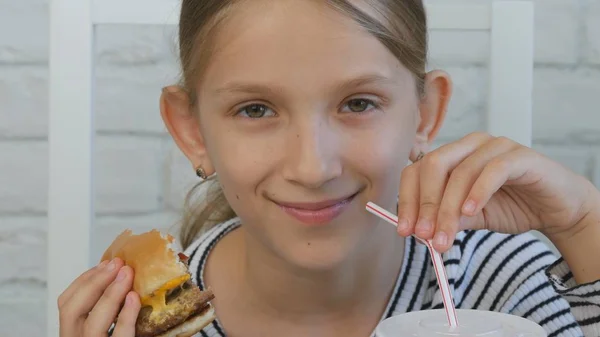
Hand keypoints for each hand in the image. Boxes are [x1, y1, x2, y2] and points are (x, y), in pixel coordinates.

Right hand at [58, 258, 140, 336]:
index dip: (84, 280)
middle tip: (117, 264)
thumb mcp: (108, 321)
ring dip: (110, 294)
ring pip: (92, 324)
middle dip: (93, 282)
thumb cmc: (124, 336)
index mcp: (74, 331)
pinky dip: (126, 315)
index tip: (105, 263)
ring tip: (127, 274)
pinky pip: (119, 335)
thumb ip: (108, 304)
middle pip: (72, 310)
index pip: (67, 303)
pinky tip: (133, 298)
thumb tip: (119, 272)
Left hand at [396, 132, 599, 252]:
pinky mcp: (520, 156)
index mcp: (453, 155)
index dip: (407, 200)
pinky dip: (478, 192)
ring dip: (448, 208)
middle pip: (433, 166)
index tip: (405, 231)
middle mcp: (470, 145)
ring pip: (461, 172)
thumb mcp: (470, 217)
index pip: (417, 170)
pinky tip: (470, 213)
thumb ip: (446, 217)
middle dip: (425, 204)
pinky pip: (493, 170)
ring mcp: (495, 146)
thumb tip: (419, 230)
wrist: (557, 209)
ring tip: (445, 237)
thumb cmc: (511, 206)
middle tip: (424, 235)